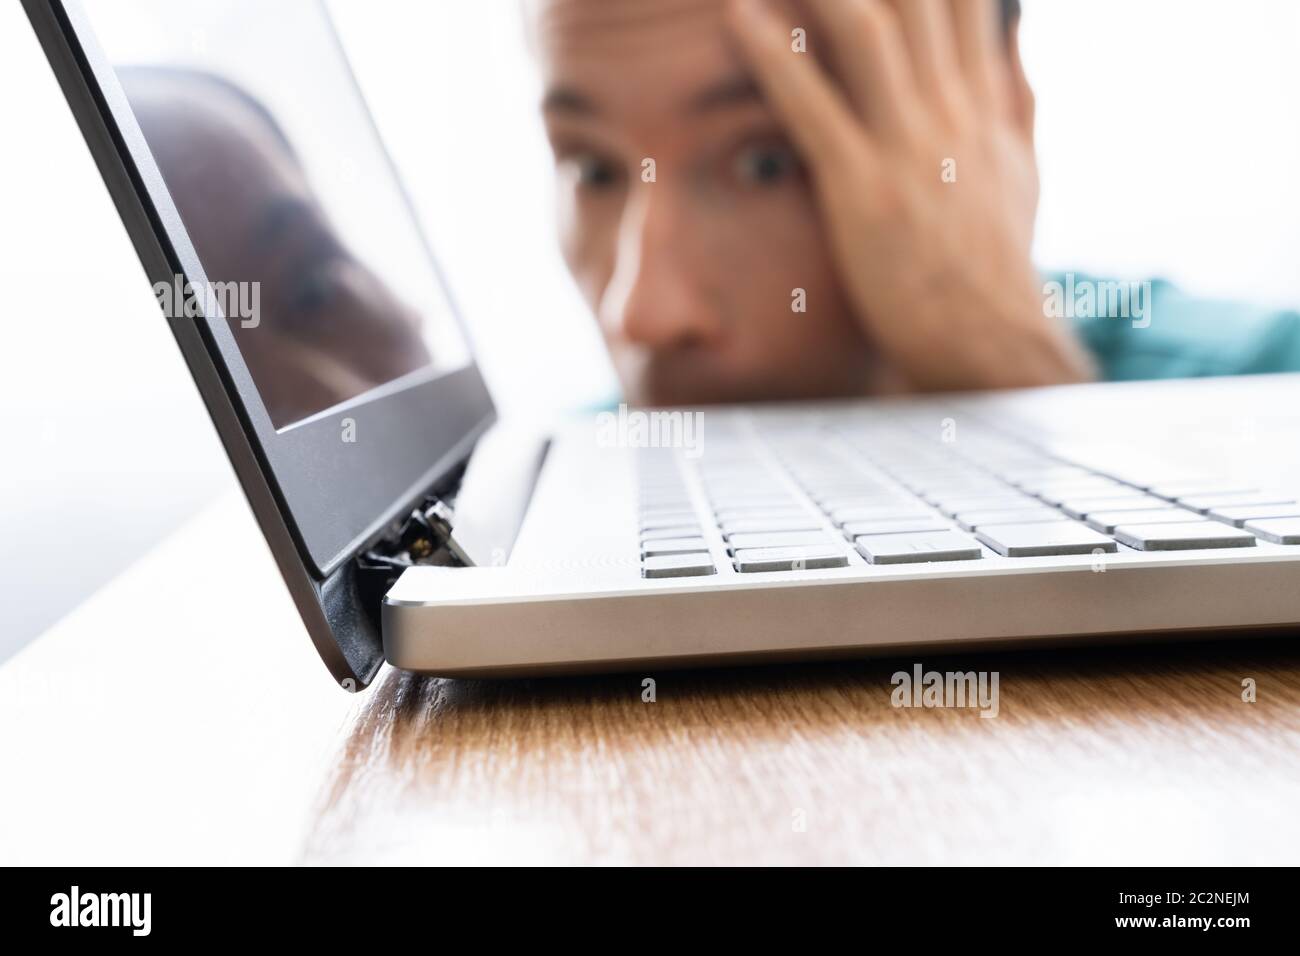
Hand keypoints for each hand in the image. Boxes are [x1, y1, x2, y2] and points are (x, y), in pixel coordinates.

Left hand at [727, 0, 1093, 390]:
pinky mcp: (865, 193)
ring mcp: (908, 149)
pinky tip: (737, 16)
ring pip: (863, 32)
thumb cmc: (995, 266)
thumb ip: (1014, 99)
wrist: (993, 347)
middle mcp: (947, 110)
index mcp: (980, 100)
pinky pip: (814, 110)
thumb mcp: (1020, 172)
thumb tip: (1016, 39)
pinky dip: (775, 58)